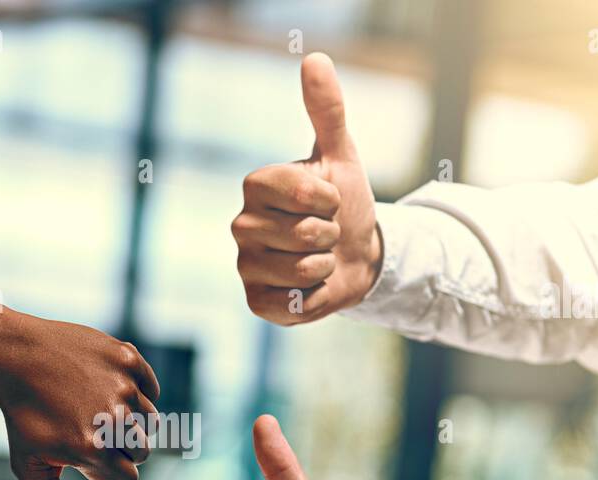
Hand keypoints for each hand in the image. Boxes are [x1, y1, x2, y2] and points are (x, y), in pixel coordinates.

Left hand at [0, 301, 159, 479]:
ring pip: (150, 420)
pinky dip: (135, 390)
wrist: (14, 354)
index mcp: (91, 449)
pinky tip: (102, 385)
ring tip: (91, 407)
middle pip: (143, 451)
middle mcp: (112, 417)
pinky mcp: (128, 358)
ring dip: (127, 419)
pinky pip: (151, 388)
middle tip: (85, 428)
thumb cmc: (22, 419)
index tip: (79, 454)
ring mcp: (122, 384)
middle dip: (119, 446)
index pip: (126, 478)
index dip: (103, 471)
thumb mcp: (30, 467)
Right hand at [232, 52, 380, 325]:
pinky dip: (313, 298)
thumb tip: (314, 59)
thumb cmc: (344, 204)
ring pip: (303, 269)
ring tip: (319, 259)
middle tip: (325, 233)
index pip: (304, 192)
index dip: (330, 199)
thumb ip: (327, 111)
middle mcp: (242, 224)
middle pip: (306, 234)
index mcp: (256, 185)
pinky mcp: (254, 301)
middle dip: (331, 236)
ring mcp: (245, 265)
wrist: (355, 257)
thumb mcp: (340, 156)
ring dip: (326, 266)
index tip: (328, 199)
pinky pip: (290, 303)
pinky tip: (307, 287)